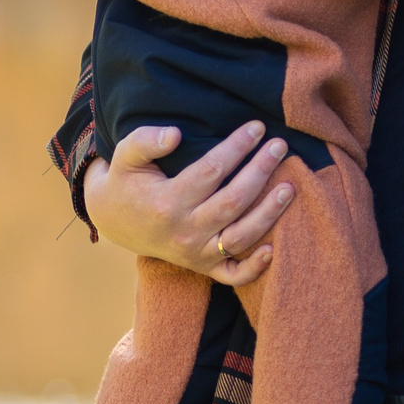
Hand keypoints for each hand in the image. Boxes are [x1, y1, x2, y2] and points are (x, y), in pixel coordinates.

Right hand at [84, 121, 293, 286]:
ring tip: (290, 187)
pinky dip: (254, 268)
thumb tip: (176, 135)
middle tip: (280, 146)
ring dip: (269, 214)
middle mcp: (183, 231)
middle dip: (260, 171)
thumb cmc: (126, 181)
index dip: (237, 147)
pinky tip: (274, 248)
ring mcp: (195, 253)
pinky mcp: (203, 267)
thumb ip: (145, 141)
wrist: (114, 221)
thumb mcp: (124, 157)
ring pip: (240, 237)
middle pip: (232, 201)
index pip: (211, 171)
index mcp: (166, 202)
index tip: (257, 127)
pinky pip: (233, 275)